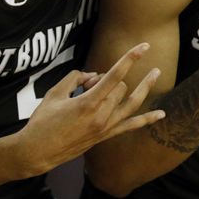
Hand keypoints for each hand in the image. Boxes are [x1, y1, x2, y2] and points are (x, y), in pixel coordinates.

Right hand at [16, 43, 165, 174]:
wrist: (37, 152)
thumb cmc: (42, 122)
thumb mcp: (54, 93)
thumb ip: (74, 78)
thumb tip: (91, 75)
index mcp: (88, 102)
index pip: (115, 75)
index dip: (130, 58)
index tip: (144, 46)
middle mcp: (101, 116)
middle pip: (120, 88)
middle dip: (109, 80)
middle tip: (87, 85)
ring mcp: (106, 127)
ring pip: (131, 103)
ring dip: (144, 87)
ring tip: (156, 72)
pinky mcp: (105, 136)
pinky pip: (130, 126)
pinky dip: (147, 119)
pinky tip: (161, 114)